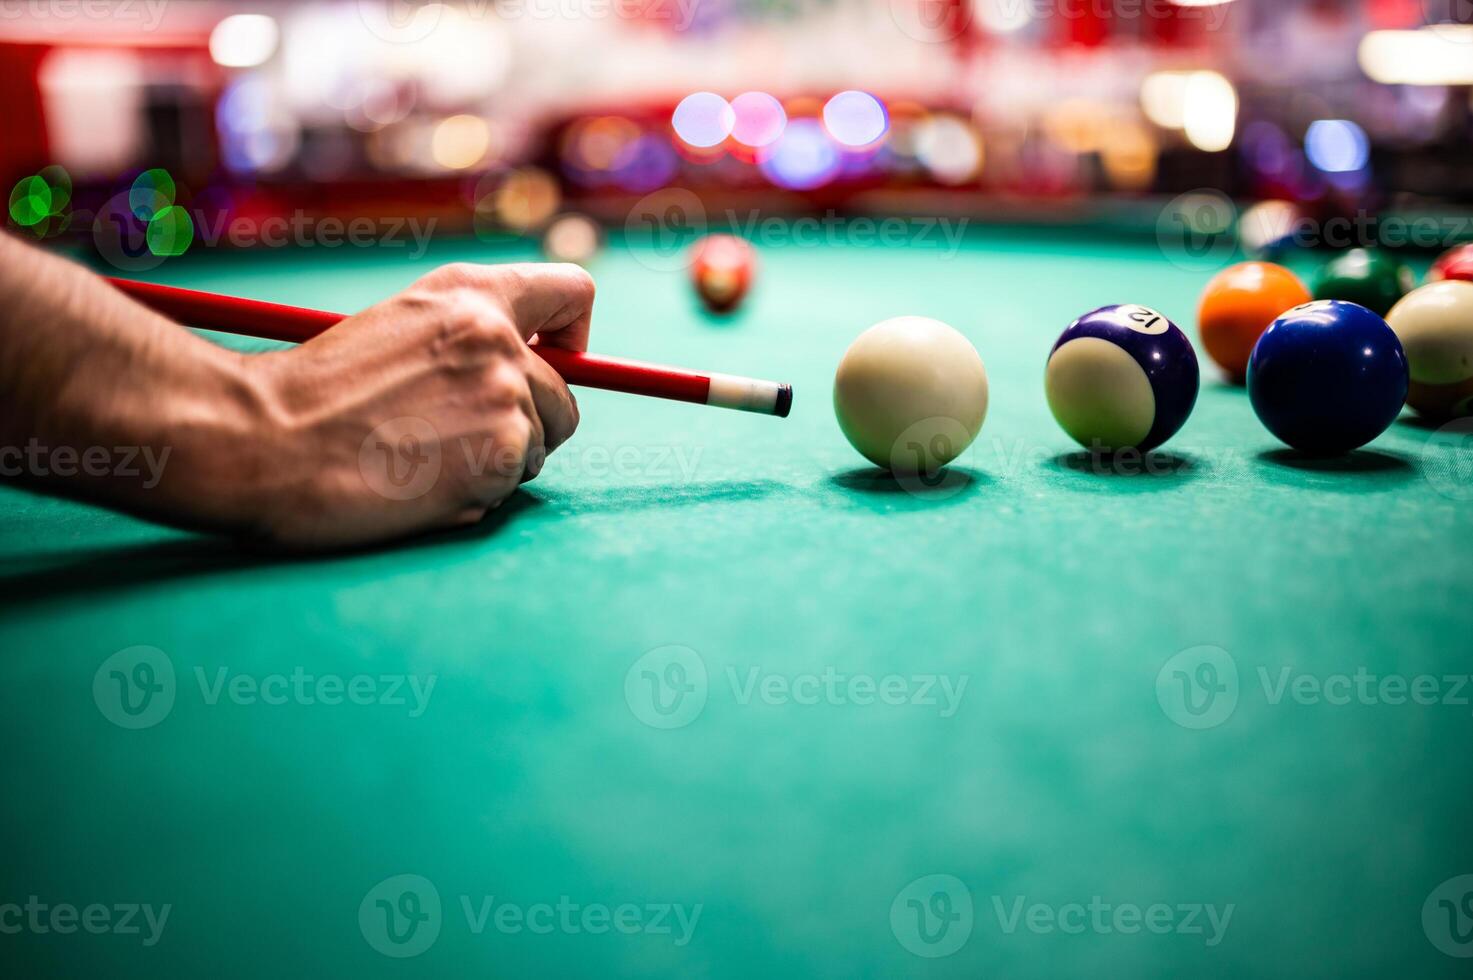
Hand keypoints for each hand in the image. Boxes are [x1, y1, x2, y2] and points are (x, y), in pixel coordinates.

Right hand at [239, 262, 592, 547]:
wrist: (265, 442)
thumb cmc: (316, 396)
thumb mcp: (397, 330)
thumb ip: (465, 337)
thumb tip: (528, 372)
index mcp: (471, 296)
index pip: (573, 292)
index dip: (572, 336)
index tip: (551, 360)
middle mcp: (500, 340)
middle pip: (566, 397)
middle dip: (528, 423)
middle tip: (454, 437)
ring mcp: (507, 399)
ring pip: (540, 446)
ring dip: (499, 462)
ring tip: (423, 458)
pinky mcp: (504, 457)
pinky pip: (511, 489)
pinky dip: (475, 496)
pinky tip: (418, 485)